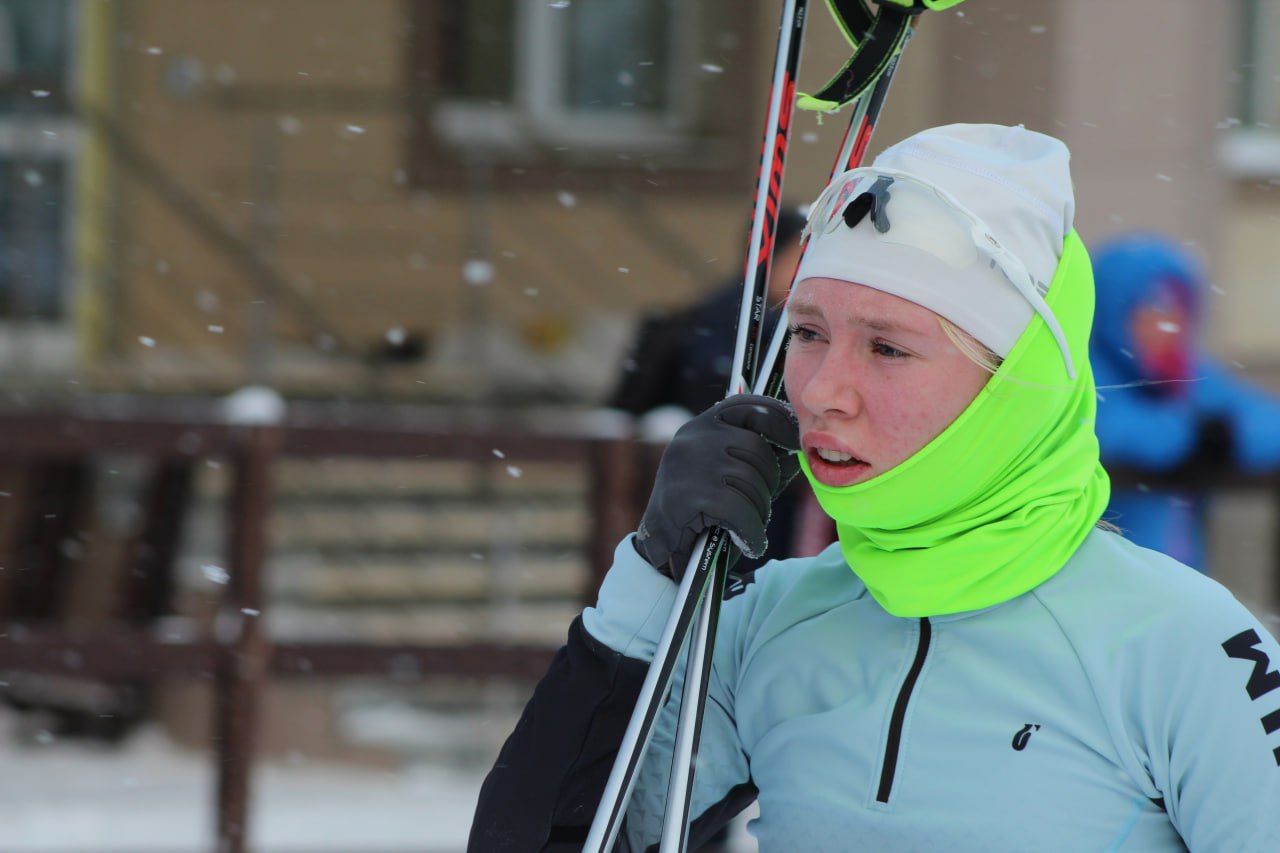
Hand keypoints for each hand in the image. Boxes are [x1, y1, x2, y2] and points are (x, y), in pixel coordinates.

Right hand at [635, 395, 799, 579]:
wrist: (662, 548)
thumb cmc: (704, 510)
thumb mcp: (729, 474)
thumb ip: (759, 459)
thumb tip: (798, 451)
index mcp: (702, 425)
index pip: (747, 405)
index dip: (779, 419)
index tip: (795, 441)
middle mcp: (693, 437)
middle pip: (756, 449)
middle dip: (769, 482)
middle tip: (762, 507)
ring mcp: (688, 464)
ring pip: (750, 482)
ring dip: (759, 511)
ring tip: (751, 527)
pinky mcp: (686, 496)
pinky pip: (738, 511)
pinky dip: (751, 532)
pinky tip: (750, 543)